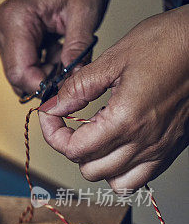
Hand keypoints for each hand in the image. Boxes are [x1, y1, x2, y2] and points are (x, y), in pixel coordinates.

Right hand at [0, 0, 119, 94]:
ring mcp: (1, 30)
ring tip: (66, 53)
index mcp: (15, 18)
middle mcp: (1, 25)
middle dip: (45, 80)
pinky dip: (42, 64)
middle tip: (72, 69)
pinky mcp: (8, 34)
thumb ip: (77, 50)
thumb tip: (72, 81)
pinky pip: (21, 62)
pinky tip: (57, 50)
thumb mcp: (86, 14)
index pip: (20, 71)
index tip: (67, 88)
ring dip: (44, 72)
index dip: (42, 86)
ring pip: (19, 72)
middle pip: (16, 74)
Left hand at [39, 7, 188, 191]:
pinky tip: (119, 146)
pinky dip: (124, 170)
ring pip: (115, 181)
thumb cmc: (168, 42)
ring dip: (98, 163)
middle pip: (90, 169)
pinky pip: (140, 179)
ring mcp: (160, 148)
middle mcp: (144, 141)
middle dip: (73, 148)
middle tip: (71, 124)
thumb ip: (78, 87)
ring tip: (97, 137)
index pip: (74, 149)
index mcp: (125, 119)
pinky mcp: (172, 148)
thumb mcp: (114, 58)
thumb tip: (53, 105)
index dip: (53, 133)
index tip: (52, 116)